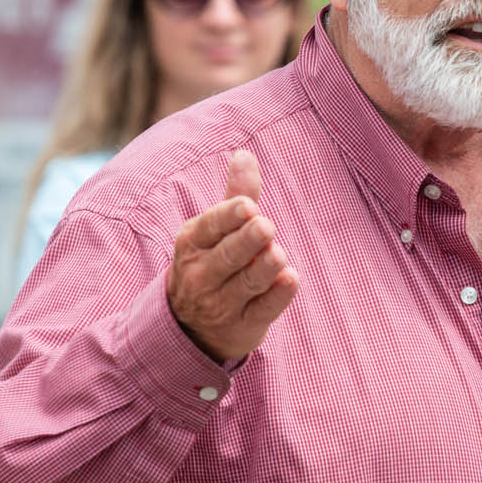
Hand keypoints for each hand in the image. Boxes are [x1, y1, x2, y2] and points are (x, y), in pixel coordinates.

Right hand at [166, 150, 299, 362]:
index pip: (211, 226)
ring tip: (277, 255)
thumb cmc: (211, 263)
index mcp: (193, 243)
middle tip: (266, 226)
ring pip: (248, 282)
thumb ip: (234, 195)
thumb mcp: (214, 232)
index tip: (248, 206)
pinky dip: (278, 295)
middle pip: (229, 255)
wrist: (191, 328)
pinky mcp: (244, 326)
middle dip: (248, 240)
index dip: (229, 216)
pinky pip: (265, 309)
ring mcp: (222, 304)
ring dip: (266, 266)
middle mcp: (202, 275)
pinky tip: (290, 280)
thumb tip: (245, 154)